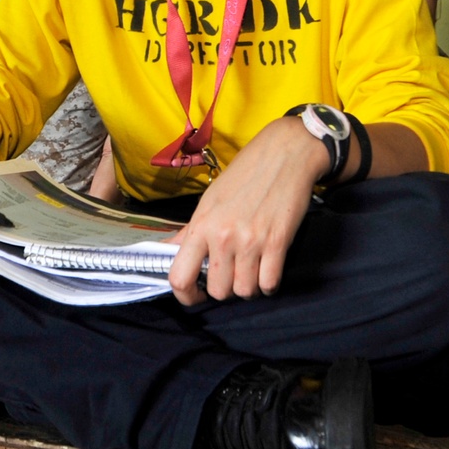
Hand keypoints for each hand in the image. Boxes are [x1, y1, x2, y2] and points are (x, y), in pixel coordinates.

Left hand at [167, 117, 326, 305]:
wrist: (284, 153)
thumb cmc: (245, 174)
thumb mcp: (210, 200)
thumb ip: (190, 231)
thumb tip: (165, 249)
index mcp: (201, 225)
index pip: (180, 277)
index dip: (186, 295)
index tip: (196, 294)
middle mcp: (222, 236)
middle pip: (218, 291)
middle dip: (225, 288)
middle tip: (231, 272)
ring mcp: (251, 241)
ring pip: (244, 292)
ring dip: (249, 286)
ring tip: (251, 269)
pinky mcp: (278, 243)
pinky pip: (269, 284)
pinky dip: (269, 283)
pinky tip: (268, 268)